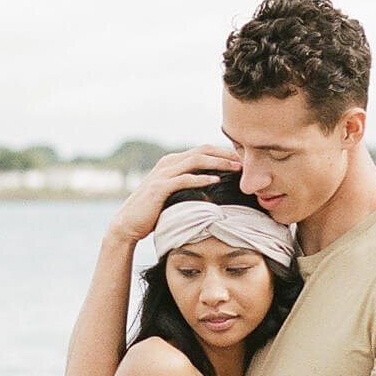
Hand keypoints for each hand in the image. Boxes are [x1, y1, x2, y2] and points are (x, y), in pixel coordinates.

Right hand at [108, 145, 241, 246]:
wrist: (128, 224)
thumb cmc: (153, 212)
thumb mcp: (173, 194)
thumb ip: (187, 185)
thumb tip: (211, 187)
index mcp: (172, 162)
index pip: (203, 150)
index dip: (223, 152)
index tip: (243, 159)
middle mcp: (168, 163)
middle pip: (202, 150)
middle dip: (225, 153)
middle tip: (246, 159)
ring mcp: (163, 174)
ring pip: (195, 160)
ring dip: (218, 162)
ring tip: (237, 167)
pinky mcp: (160, 187)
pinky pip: (184, 179)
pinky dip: (201, 178)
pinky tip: (216, 180)